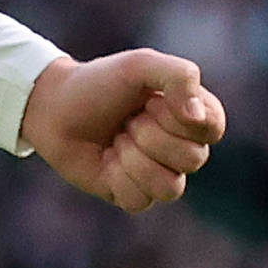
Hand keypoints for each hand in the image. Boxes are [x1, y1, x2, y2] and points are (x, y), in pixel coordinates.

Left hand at [21, 48, 224, 212]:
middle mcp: (180, 146)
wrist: (54, 108)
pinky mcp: (132, 194)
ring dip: (135, 160)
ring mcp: (158, 173)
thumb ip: (179, 76)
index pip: (213, 128)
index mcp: (191, 114)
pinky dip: (118, 179)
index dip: (183, 119)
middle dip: (151, 136)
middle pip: (193, 160)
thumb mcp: (140, 65)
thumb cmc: (99, 83)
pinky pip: (140, 201)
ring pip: (171, 188)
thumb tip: (197, 117)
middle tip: (127, 120)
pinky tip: (106, 161)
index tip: (152, 101)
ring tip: (117, 140)